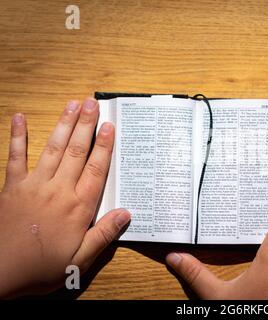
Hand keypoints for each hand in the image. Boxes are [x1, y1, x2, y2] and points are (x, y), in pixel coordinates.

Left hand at [0, 98, 129, 297]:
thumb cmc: (42, 268)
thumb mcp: (80, 260)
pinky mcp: (12, 187)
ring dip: (63, 125)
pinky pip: (15, 157)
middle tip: (92, 103)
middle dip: (85, 125)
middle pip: (76, 152)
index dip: (104, 146)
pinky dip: (17, 137)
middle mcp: (58, 190)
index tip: (110, 126)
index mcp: (78, 207)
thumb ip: (104, 235)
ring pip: (53, 149)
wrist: (0, 274)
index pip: (96, 170)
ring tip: (72, 104)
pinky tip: (19, 118)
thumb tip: (126, 213)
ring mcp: (34, 185)